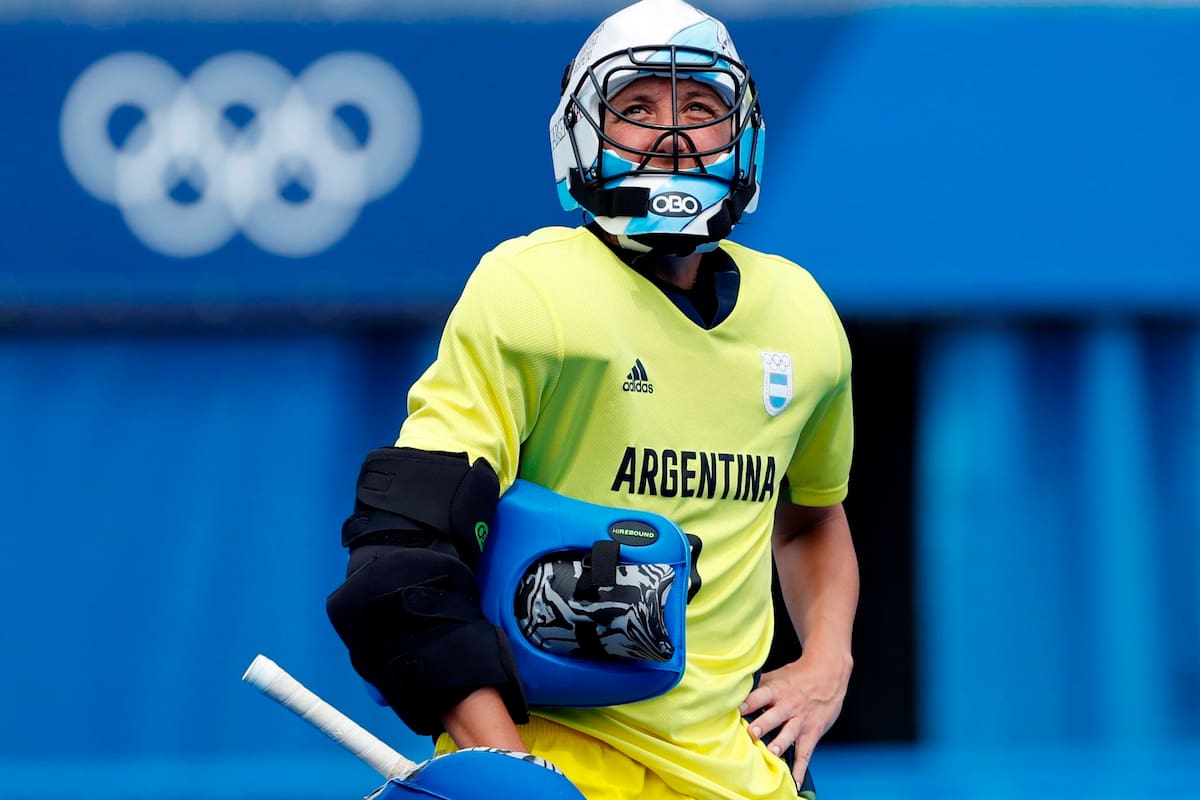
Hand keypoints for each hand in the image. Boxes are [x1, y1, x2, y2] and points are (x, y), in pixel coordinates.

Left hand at [739, 652, 850, 782]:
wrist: (828, 673)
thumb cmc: (797, 676)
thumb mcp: (777, 677)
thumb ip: (758, 687)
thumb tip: (734, 695)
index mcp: (776, 690)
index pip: (760, 696)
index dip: (748, 703)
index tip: (736, 710)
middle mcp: (788, 705)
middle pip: (773, 716)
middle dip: (762, 725)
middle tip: (751, 733)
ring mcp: (800, 720)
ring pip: (788, 734)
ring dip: (779, 744)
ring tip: (770, 754)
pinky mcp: (812, 732)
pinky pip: (805, 753)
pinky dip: (800, 769)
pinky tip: (794, 782)